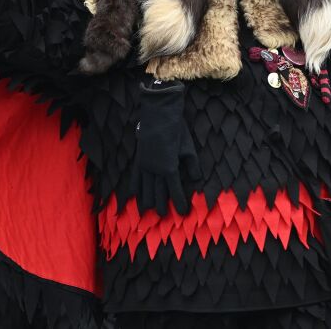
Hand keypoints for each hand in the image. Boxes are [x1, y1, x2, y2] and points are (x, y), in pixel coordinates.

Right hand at [130, 80, 200, 215]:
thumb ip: (192, 166)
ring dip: (147, 200)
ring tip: (148, 210)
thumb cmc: (176, 131)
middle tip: (163, 216)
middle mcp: (155, 170)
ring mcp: (144, 165)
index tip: (182, 213)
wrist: (159, 115)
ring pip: (145, 188)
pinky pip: (134, 177)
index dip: (179, 203)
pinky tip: (133, 195)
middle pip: (158, 193)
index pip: (175, 191)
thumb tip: (196, 180)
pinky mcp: (138, 159)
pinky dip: (134, 187)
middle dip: (161, 205)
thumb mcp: (189, 148)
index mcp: (169, 168)